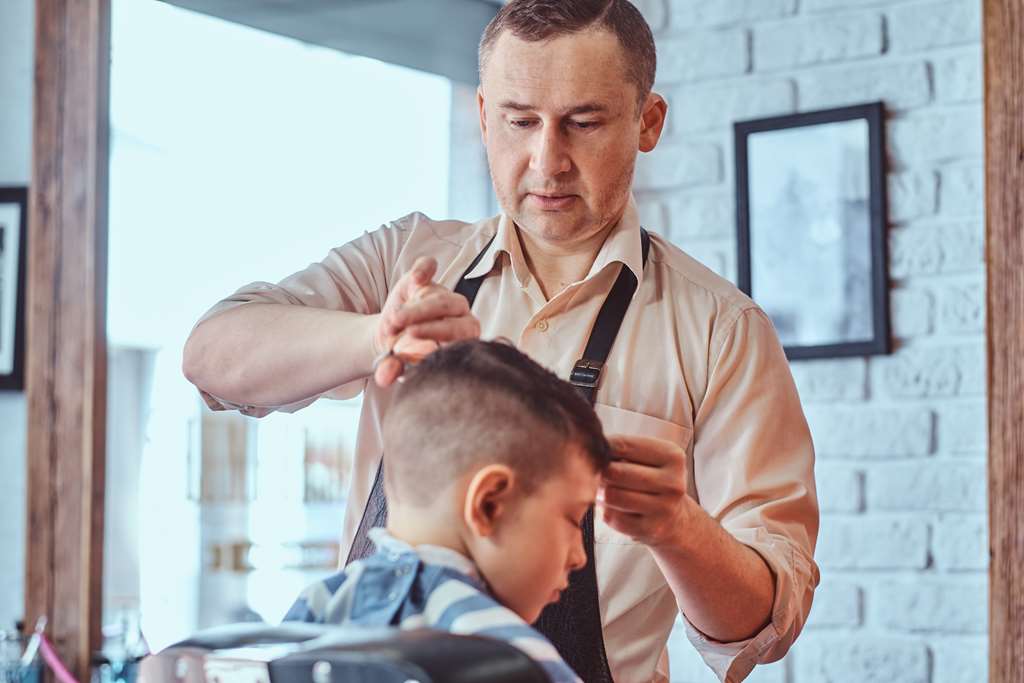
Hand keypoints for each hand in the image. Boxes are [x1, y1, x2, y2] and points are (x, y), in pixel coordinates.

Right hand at [373, 257, 480, 385]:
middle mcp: (460, 317)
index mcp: (462, 341)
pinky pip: (429, 267)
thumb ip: (394, 368)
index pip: (461, 340)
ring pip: (441, 299)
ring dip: (416, 310)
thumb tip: (384, 377)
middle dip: (428, 325)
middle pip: (453, 318)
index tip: (424, 349)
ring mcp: (443, 295)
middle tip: (404, 331)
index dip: (442, 343)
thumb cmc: (404, 350)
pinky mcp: (425, 278)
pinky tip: (416, 278)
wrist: (393, 334)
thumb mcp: (398, 360)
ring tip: (393, 321)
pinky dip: (424, 269)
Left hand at [598, 434, 694, 546]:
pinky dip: (608, 512)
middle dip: (601, 472)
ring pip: (611, 495)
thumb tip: (591, 452)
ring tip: (606, 491)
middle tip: (600, 475)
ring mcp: (663, 508)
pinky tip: (616, 508)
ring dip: (602, 493)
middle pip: (615, 472)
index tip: (598, 452)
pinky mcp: (651, 529)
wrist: (675, 518)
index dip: (602, 448)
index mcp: (672, 456)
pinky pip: (613, 517)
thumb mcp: (648, 458)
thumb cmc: (653, 480)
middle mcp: (672, 483)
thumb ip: (623, 450)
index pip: (622, 445)